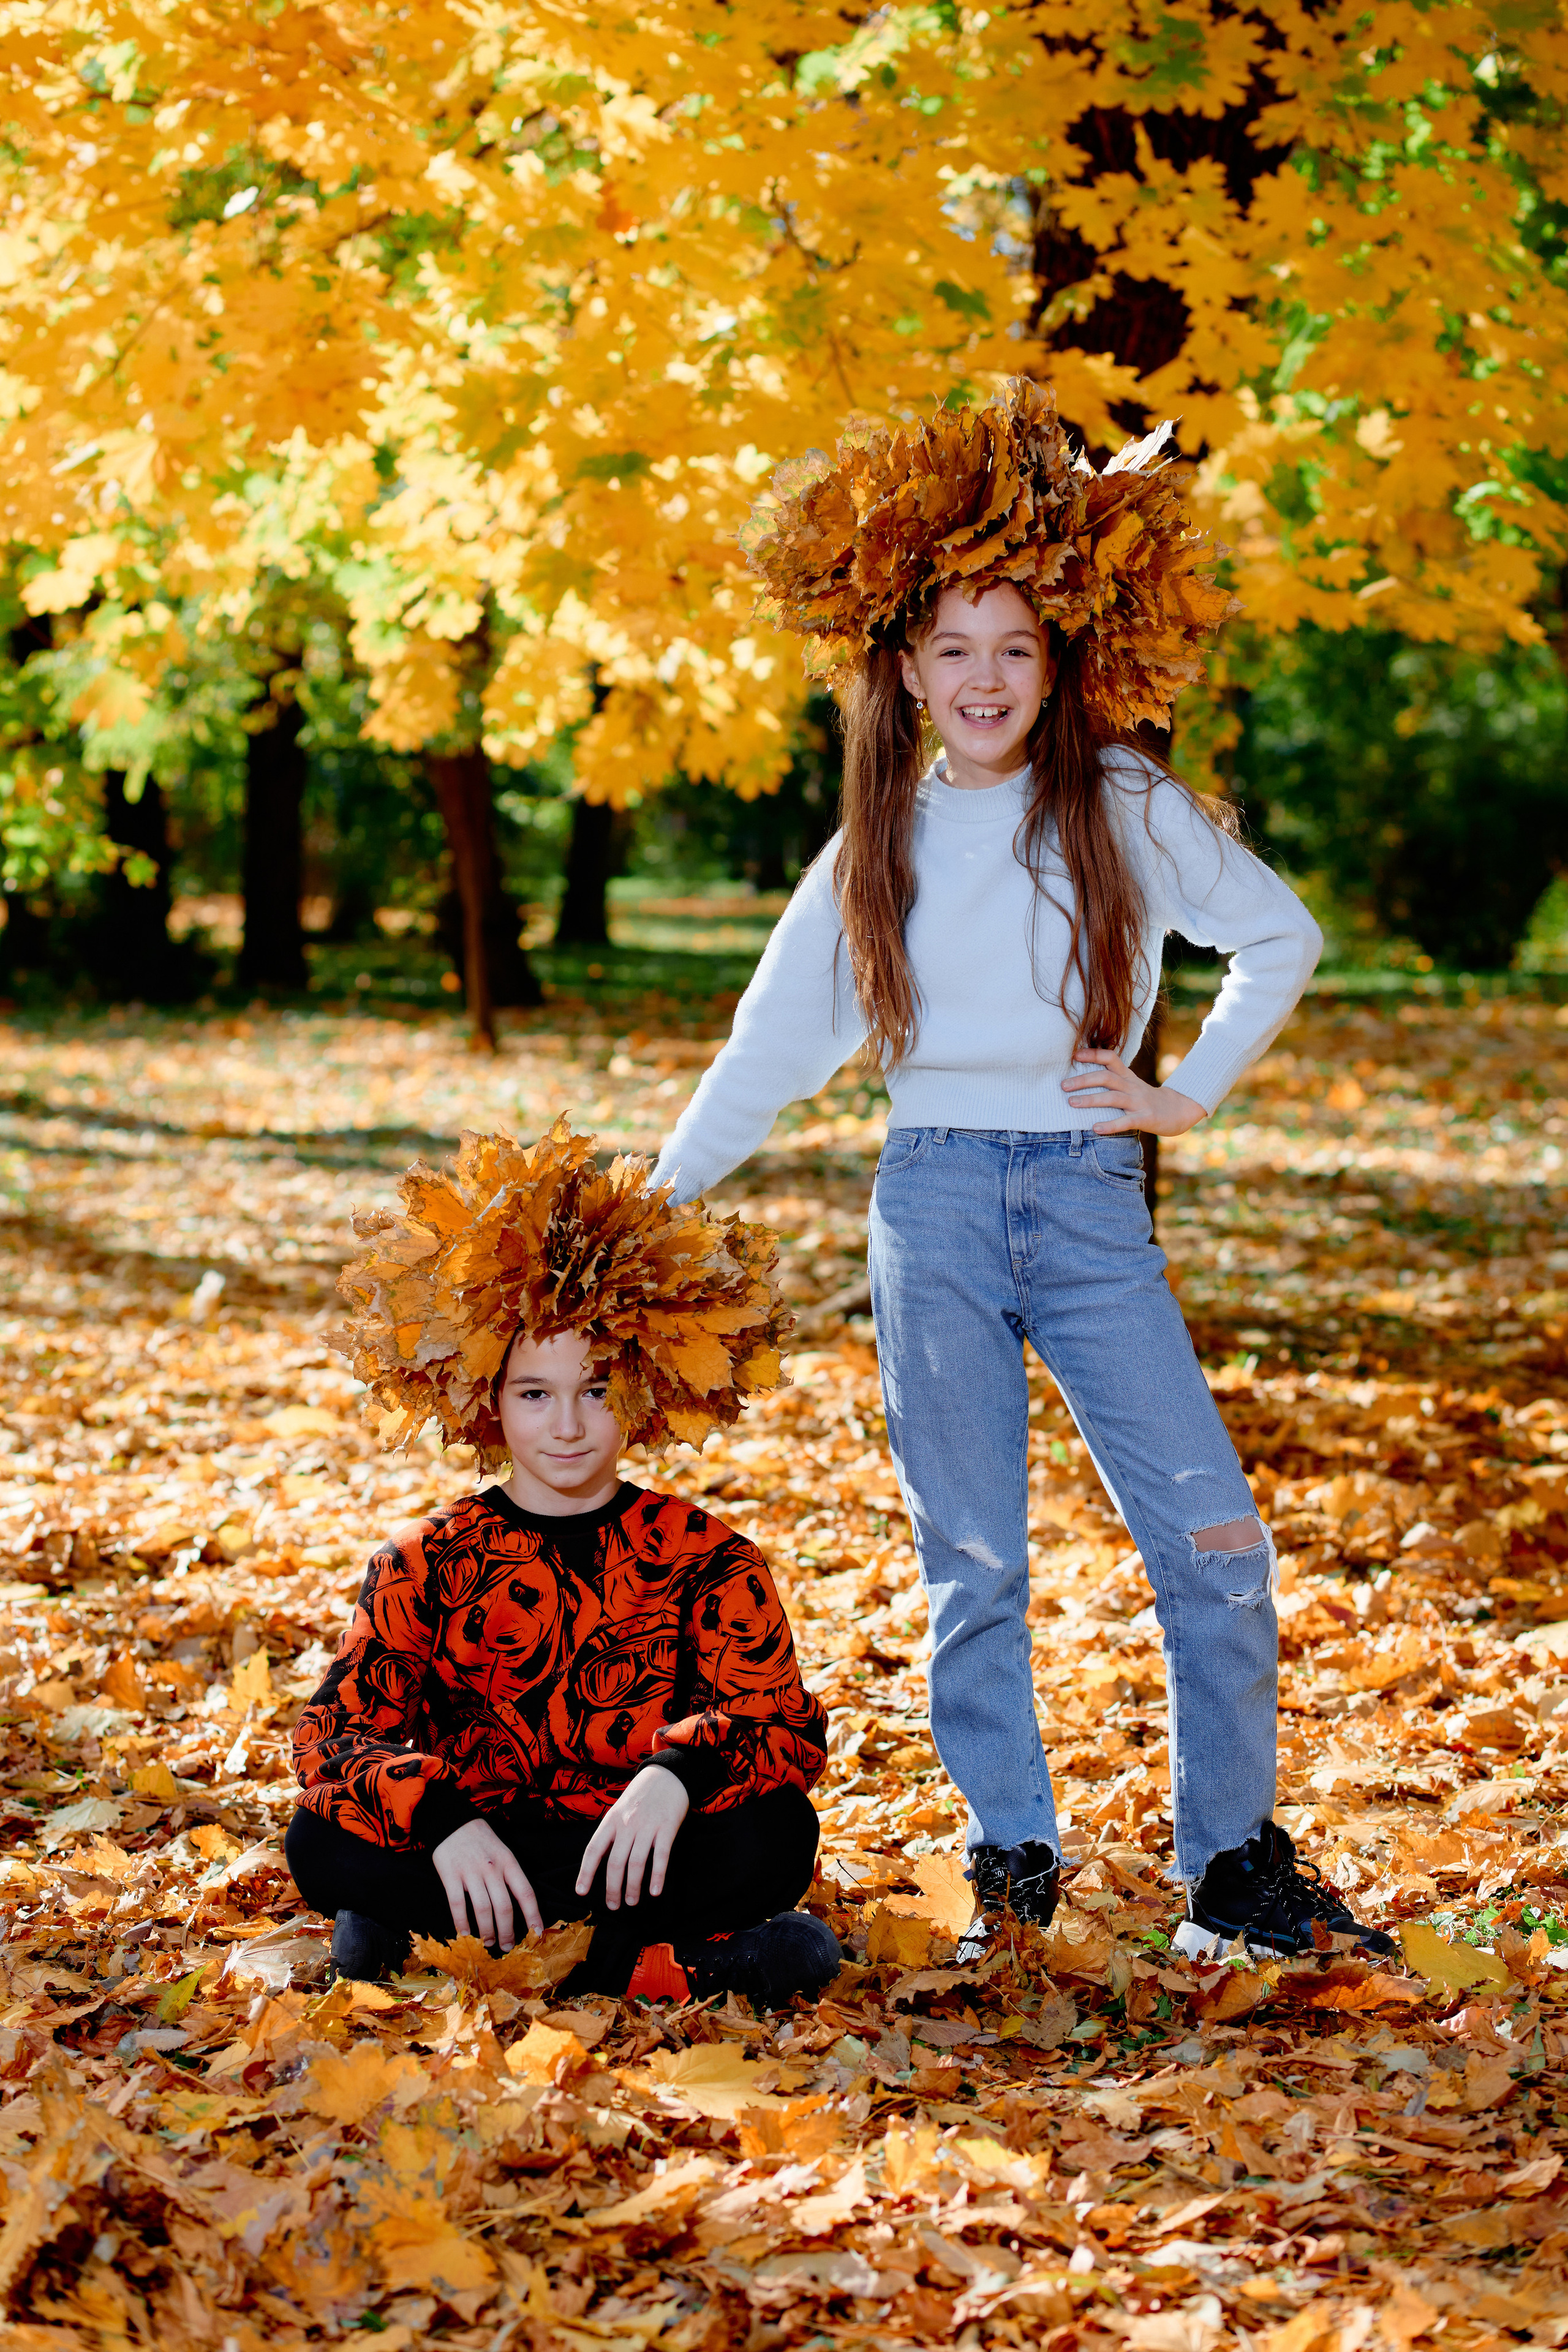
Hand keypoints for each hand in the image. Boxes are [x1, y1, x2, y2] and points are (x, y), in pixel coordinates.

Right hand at [432, 1819, 542, 1948]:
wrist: (453, 1822)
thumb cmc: (482, 1841)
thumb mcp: (503, 1852)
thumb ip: (509, 1876)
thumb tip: (520, 1908)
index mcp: (508, 1862)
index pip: (525, 1892)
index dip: (533, 1915)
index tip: (537, 1933)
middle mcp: (492, 1868)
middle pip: (504, 1907)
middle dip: (507, 1931)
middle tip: (508, 1947)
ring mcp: (470, 1872)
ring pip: (482, 1909)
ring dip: (487, 1931)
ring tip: (488, 1943)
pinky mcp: (450, 1875)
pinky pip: (457, 1904)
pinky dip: (461, 1922)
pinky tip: (465, 1934)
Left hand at [575, 1765, 689, 1910]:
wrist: (667, 1774)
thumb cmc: (641, 1795)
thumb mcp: (620, 1808)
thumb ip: (612, 1832)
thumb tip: (603, 1860)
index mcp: (612, 1819)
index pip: (594, 1849)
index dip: (586, 1872)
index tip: (581, 1891)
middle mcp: (627, 1824)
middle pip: (615, 1862)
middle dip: (612, 1888)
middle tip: (613, 1906)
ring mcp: (648, 1826)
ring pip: (636, 1863)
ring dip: (633, 1886)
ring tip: (631, 1901)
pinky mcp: (667, 1827)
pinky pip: (661, 1856)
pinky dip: (657, 1876)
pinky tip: (655, 1891)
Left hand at [1064, 1047, 1205, 1136]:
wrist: (1180, 1110)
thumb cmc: (1148, 1099)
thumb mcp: (1131, 1084)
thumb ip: (1113, 1079)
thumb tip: (1083, 1077)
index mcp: (1128, 1076)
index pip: (1110, 1058)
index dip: (1093, 1054)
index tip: (1074, 1055)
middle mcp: (1132, 1086)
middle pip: (1106, 1077)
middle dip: (1083, 1080)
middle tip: (1063, 1085)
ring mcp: (1139, 1102)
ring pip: (1113, 1097)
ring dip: (1091, 1099)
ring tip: (1072, 1103)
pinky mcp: (1146, 1118)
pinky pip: (1126, 1121)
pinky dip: (1110, 1125)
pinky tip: (1095, 1129)